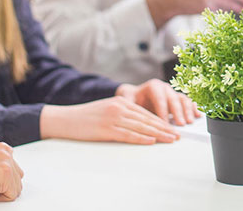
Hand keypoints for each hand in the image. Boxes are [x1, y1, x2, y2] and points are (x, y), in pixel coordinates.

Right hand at [39, 97, 179, 143]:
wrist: (64, 119)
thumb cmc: (85, 117)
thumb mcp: (107, 109)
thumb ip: (123, 113)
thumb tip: (141, 124)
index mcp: (121, 102)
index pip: (146, 113)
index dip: (161, 121)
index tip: (172, 128)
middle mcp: (119, 107)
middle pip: (147, 119)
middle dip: (164, 128)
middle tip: (177, 135)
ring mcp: (113, 118)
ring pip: (141, 127)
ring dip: (158, 134)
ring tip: (170, 139)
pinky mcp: (106, 129)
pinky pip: (127, 134)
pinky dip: (141, 138)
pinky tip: (151, 141)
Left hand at [116, 79, 201, 125]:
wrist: (135, 95)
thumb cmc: (131, 98)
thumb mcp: (127, 100)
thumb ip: (129, 105)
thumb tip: (128, 114)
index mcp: (153, 86)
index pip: (160, 99)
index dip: (163, 111)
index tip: (165, 123)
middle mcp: (165, 88)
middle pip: (174, 99)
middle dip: (178, 112)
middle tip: (181, 124)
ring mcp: (173, 93)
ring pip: (183, 99)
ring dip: (188, 111)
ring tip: (190, 122)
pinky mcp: (178, 99)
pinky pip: (189, 102)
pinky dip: (194, 108)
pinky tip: (198, 116)